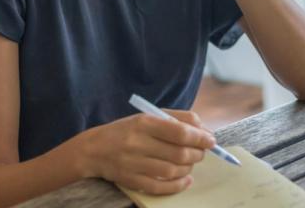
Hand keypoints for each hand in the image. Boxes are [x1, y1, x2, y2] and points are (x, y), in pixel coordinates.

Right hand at [76, 110, 214, 194]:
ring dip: (188, 169)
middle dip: (197, 154)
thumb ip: (177, 119)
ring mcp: (133, 164)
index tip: (211, 140)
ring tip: (190, 163)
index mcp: (144, 122)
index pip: (179, 132)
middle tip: (201, 152)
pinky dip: (178, 185)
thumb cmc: (127, 130)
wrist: (93, 150)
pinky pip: (160, 187)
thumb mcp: (148, 117)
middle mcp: (137, 143)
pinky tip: (185, 180)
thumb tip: (203, 130)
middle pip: (178, 153)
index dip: (200, 137)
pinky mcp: (131, 181)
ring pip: (172, 171)